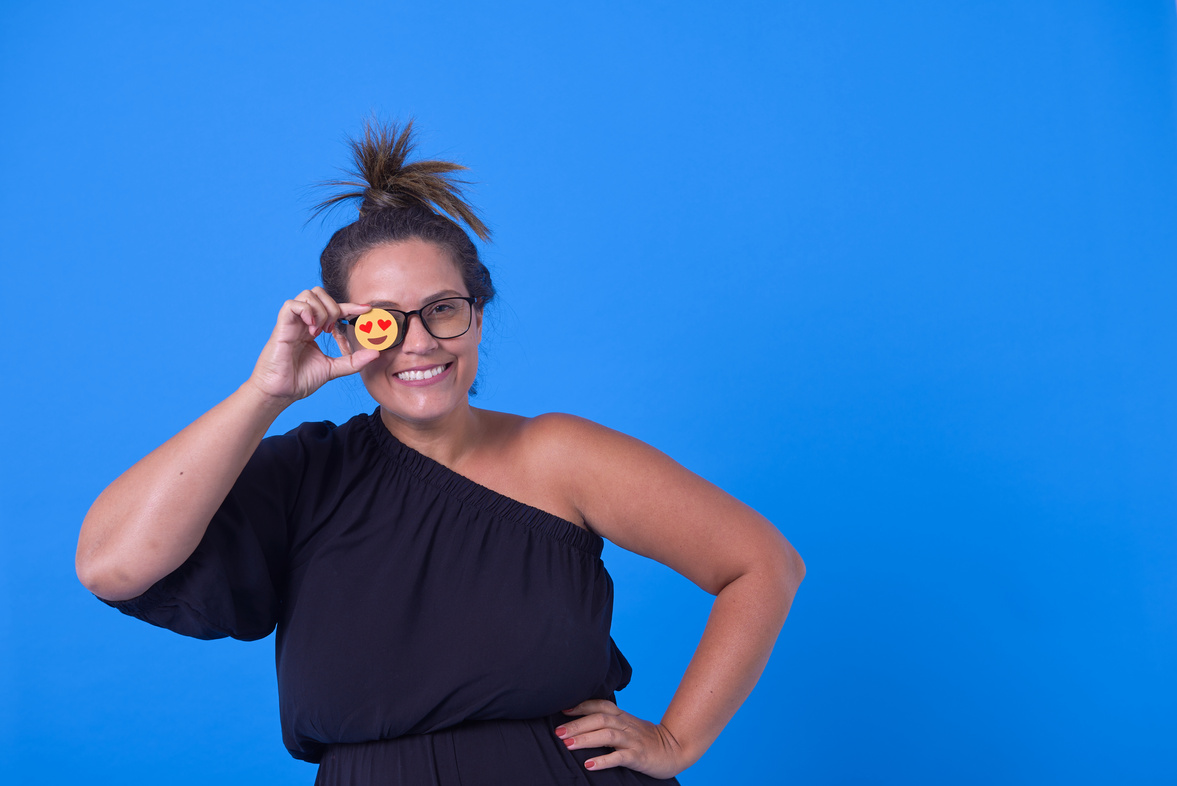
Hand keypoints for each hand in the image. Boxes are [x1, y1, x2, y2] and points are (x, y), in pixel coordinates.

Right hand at [248, 287, 378, 402]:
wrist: (280, 392)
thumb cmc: (300, 380)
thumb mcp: (333, 369)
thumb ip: (354, 361)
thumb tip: (375, 353)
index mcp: (313, 328)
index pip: (334, 308)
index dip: (351, 306)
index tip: (367, 310)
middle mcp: (303, 322)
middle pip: (319, 293)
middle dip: (332, 307)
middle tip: (330, 329)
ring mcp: (292, 322)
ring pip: (307, 295)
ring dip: (320, 310)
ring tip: (319, 331)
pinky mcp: (282, 326)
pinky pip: (292, 305)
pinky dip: (306, 311)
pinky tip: (311, 328)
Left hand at [555, 699, 686, 778]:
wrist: (674, 749)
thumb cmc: (645, 739)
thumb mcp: (628, 726)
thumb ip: (610, 722)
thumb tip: (582, 723)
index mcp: (622, 716)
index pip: (600, 705)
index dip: (581, 705)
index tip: (562, 710)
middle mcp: (626, 725)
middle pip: (599, 719)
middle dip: (577, 724)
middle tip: (558, 732)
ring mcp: (632, 740)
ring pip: (607, 735)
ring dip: (586, 739)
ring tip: (568, 745)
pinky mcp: (638, 756)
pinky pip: (619, 757)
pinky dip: (603, 760)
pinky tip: (589, 765)